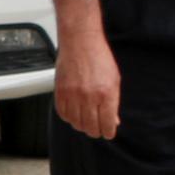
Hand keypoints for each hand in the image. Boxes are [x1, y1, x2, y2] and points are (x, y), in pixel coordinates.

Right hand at [57, 22, 119, 140]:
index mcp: (106, 94)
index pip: (107, 124)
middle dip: (95, 131)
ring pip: (75, 122)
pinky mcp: (60, 90)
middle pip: (91, 126)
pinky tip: (73, 114)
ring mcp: (73, 94)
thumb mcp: (114, 81)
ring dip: (81, 125)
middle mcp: (89, 96)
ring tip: (85, 123)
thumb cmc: (99, 58)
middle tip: (97, 130)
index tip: (108, 132)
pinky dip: (68, 117)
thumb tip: (113, 119)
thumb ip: (113, 102)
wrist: (80, 43)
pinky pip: (62, 112)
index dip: (108, 132)